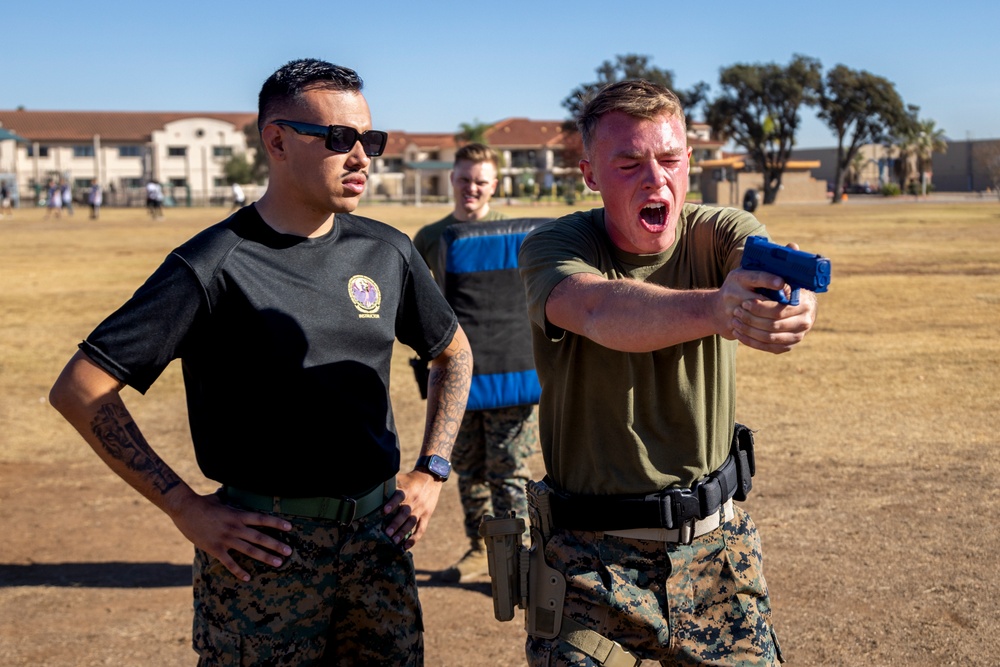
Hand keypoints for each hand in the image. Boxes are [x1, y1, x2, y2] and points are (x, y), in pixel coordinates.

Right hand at [167, 489, 292, 581]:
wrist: (185, 509)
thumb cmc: (203, 503)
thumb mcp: (221, 499)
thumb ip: (230, 500)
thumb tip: (232, 491)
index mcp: (238, 515)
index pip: (262, 519)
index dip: (276, 523)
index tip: (289, 528)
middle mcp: (235, 527)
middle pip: (260, 537)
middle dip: (276, 545)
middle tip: (289, 552)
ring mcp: (225, 539)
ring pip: (250, 550)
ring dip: (265, 557)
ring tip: (278, 563)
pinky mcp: (215, 548)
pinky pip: (229, 562)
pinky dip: (239, 571)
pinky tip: (248, 578)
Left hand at [382, 470, 442, 549]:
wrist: (431, 478)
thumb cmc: (411, 480)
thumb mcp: (402, 478)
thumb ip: (389, 483)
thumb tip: (371, 486)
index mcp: (407, 490)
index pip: (400, 496)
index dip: (392, 503)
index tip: (384, 511)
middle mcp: (414, 500)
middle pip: (405, 512)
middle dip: (396, 523)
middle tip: (387, 533)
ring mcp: (421, 509)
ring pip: (412, 522)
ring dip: (403, 532)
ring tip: (394, 541)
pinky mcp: (426, 515)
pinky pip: (421, 528)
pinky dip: (415, 538)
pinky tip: (406, 545)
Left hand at [730, 287, 817, 353]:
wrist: (796, 307)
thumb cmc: (785, 291)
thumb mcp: (783, 283)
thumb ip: (778, 285)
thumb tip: (776, 283)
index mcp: (804, 306)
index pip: (778, 311)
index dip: (759, 308)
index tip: (745, 303)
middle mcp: (804, 323)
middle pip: (773, 326)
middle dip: (751, 319)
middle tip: (737, 312)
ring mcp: (797, 337)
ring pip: (769, 338)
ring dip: (749, 331)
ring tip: (735, 322)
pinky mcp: (787, 346)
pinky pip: (767, 347)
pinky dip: (750, 341)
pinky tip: (738, 333)